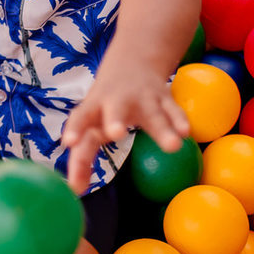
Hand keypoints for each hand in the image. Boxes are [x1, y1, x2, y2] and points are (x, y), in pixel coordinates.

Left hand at [61, 66, 188, 193]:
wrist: (131, 64)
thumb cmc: (103, 106)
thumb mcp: (91, 123)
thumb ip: (84, 155)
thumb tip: (74, 190)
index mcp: (94, 108)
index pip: (81, 118)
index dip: (75, 129)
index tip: (68, 143)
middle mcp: (117, 102)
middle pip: (114, 110)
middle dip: (115, 120)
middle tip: (115, 134)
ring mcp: (143, 100)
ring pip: (153, 114)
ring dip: (162, 129)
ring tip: (172, 146)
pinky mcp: (164, 100)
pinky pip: (174, 111)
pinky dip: (179, 121)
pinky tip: (185, 133)